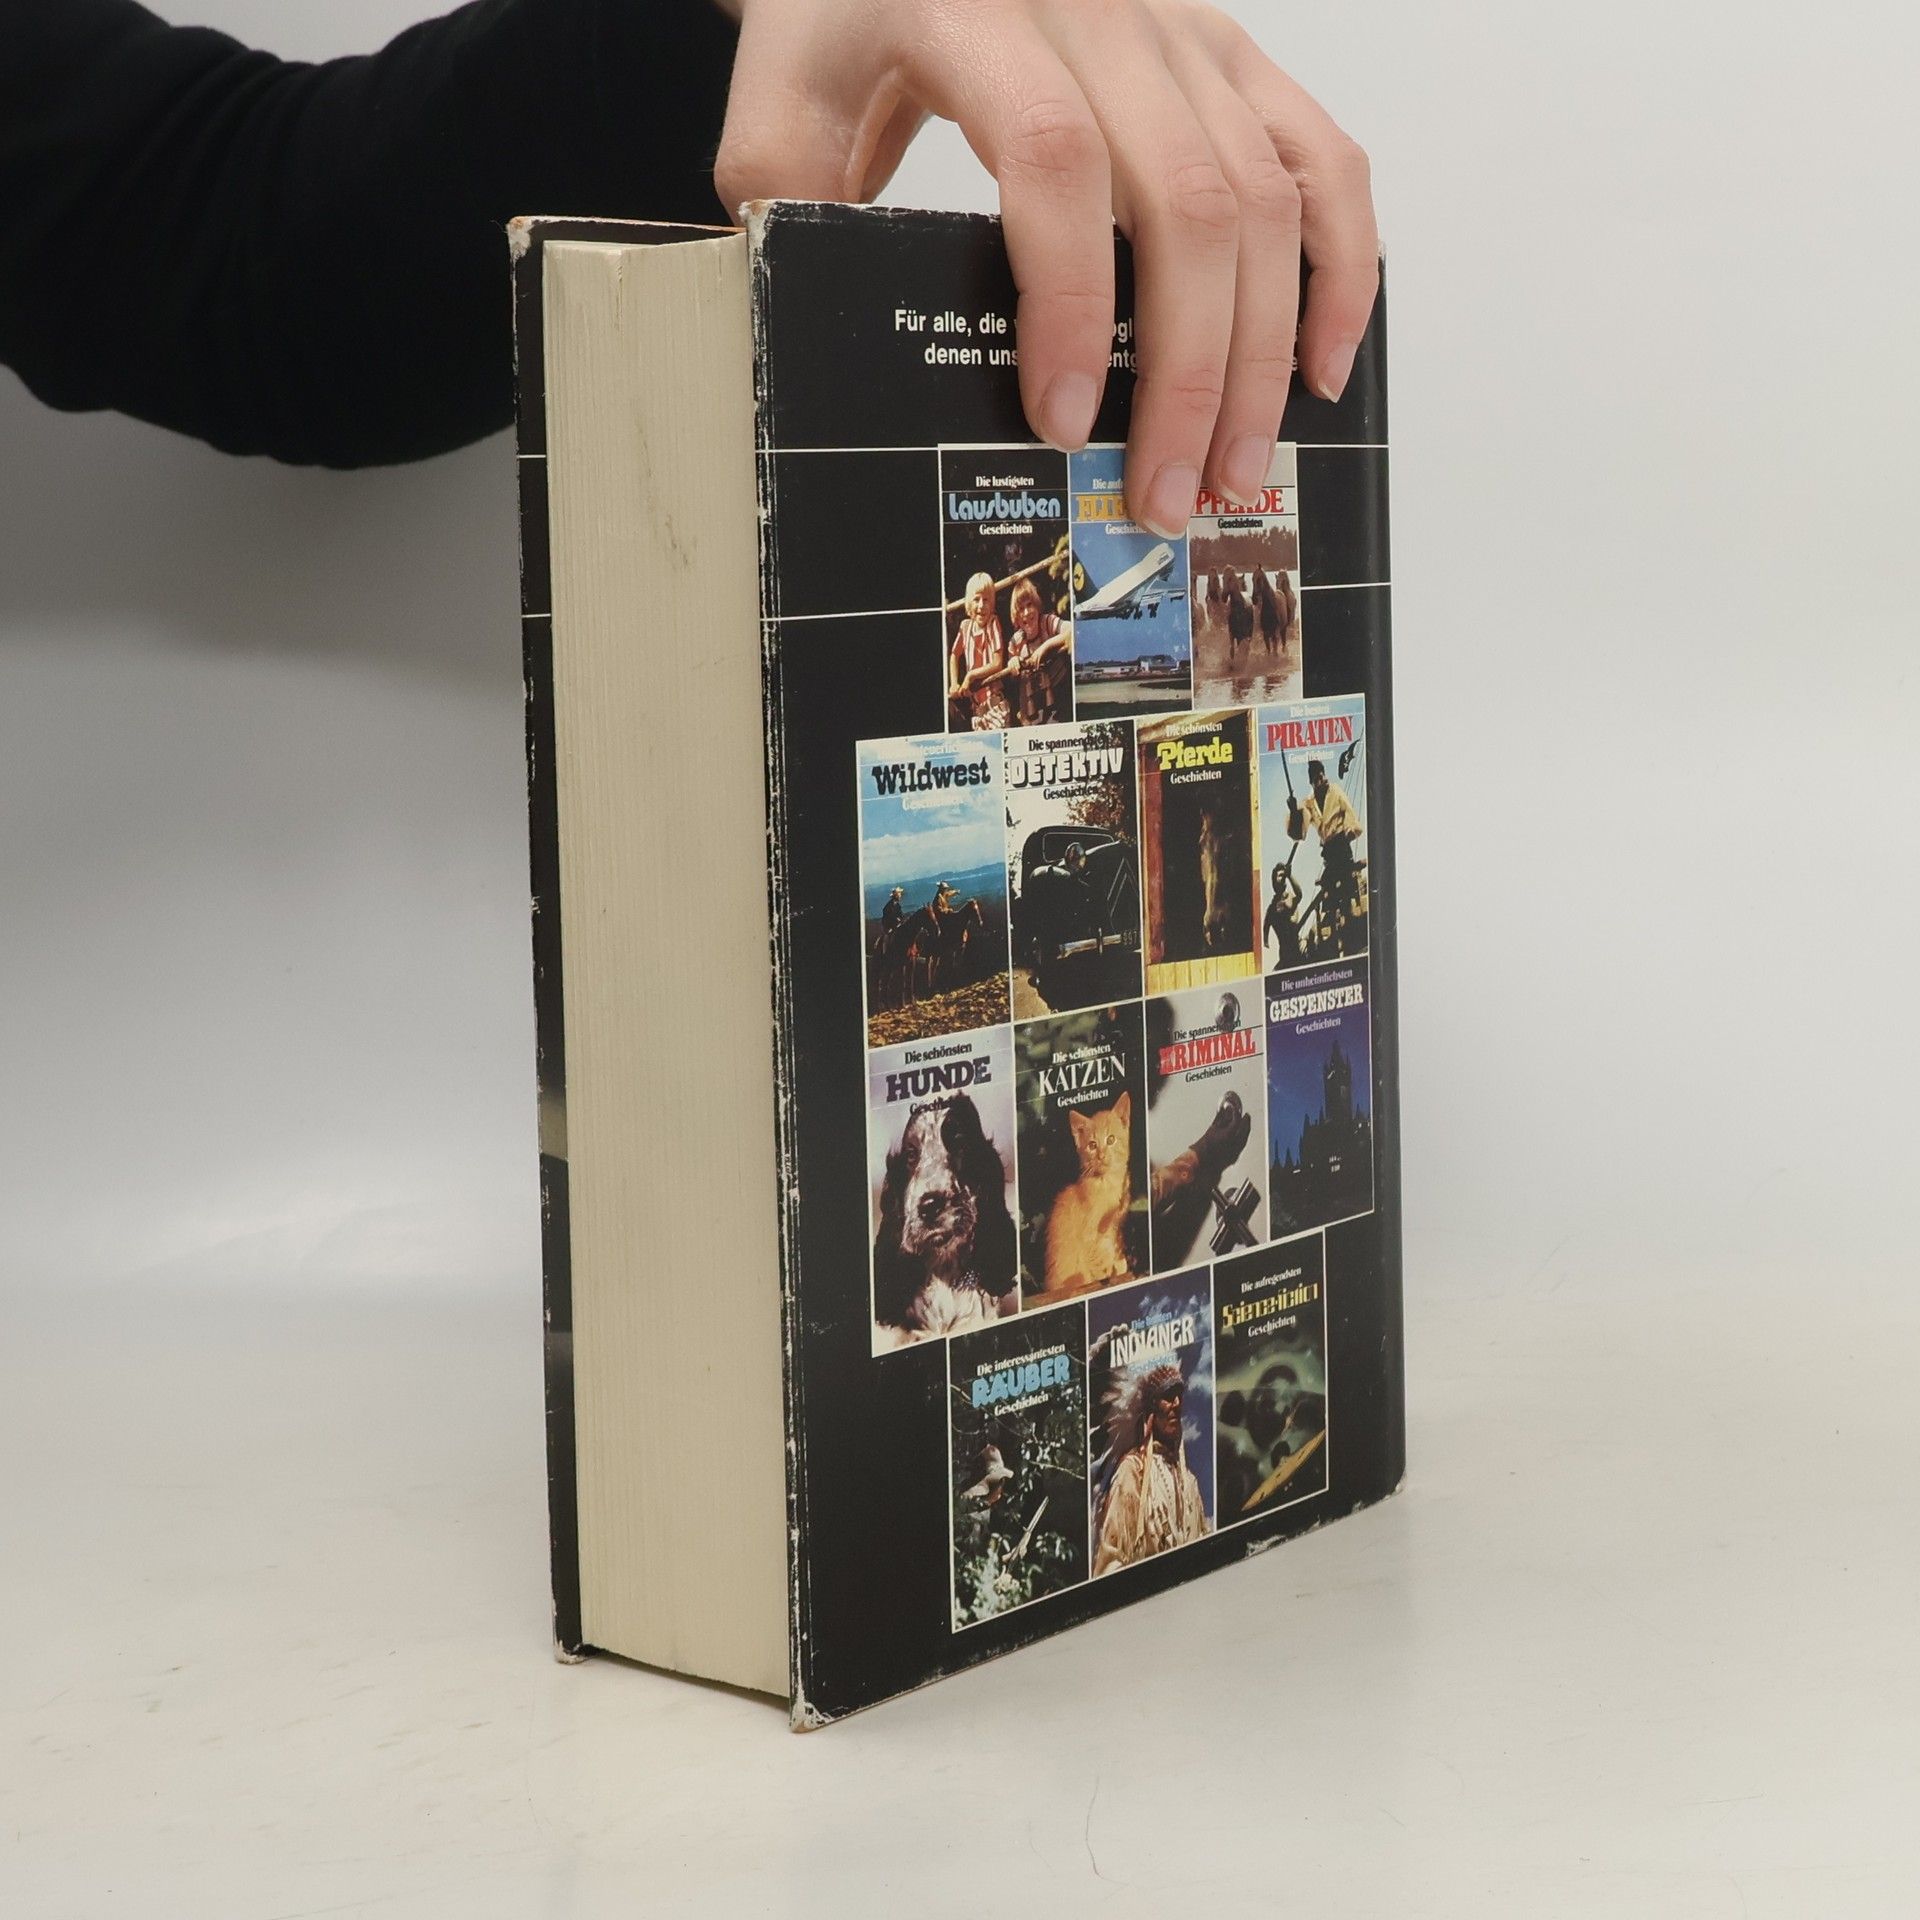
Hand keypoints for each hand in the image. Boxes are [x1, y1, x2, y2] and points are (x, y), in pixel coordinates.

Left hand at [713, 0, 1378, 535]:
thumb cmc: (847, 25)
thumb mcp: (777, 108)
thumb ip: (788, 214)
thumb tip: (824, 347)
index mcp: (980, 15)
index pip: (1053, 160)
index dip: (1070, 301)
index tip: (1058, 418)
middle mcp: (1104, 15)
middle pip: (1188, 202)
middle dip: (1189, 374)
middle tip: (1169, 493)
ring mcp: (1184, 35)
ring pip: (1265, 198)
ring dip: (1264, 354)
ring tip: (1236, 469)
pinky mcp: (1232, 59)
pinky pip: (1322, 158)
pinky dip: (1343, 266)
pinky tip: (1322, 368)